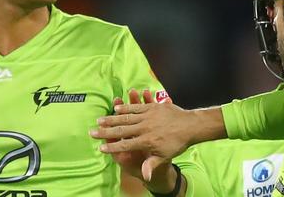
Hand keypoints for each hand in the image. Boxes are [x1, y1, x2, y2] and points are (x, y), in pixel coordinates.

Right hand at [90, 96, 224, 180]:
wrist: (190, 125)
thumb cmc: (177, 143)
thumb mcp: (165, 156)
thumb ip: (152, 165)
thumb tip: (144, 176)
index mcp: (146, 141)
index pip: (125, 145)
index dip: (112, 147)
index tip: (100, 148)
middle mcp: (144, 128)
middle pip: (121, 130)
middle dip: (106, 131)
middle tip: (93, 131)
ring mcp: (147, 116)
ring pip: (126, 117)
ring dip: (112, 118)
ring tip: (100, 119)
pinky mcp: (152, 107)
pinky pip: (136, 106)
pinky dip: (125, 107)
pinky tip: (116, 107)